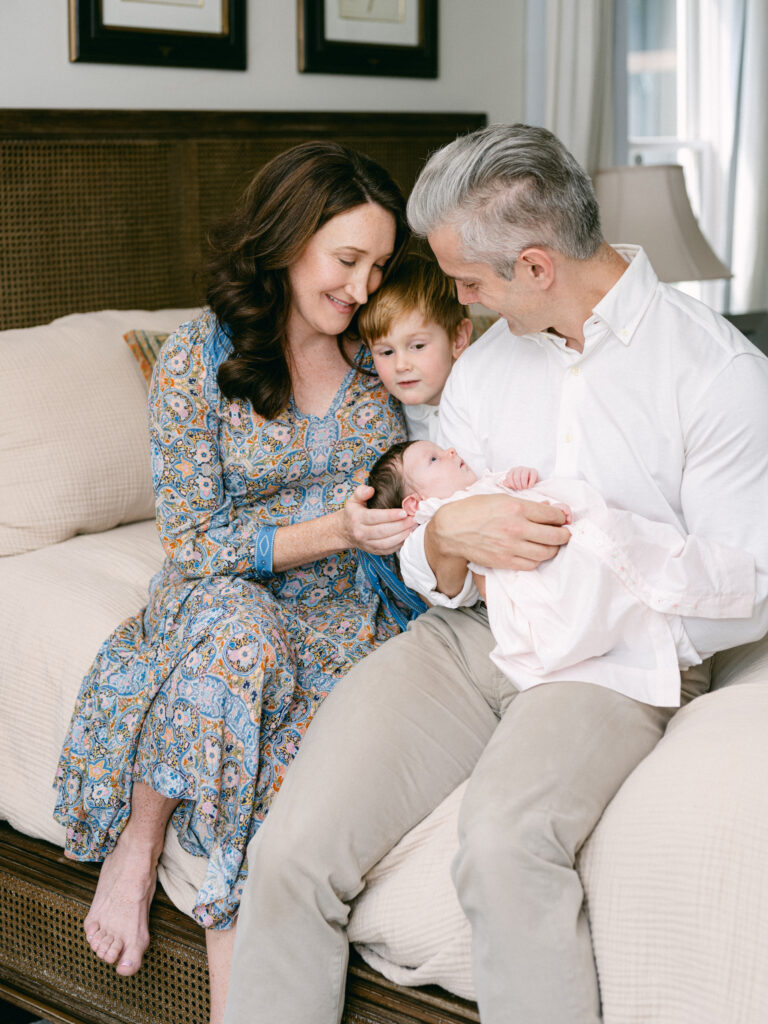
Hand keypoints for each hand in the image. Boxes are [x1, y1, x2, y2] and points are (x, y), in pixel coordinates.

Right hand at [341, 484, 413, 555]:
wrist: (345, 531)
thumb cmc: (354, 512)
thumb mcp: (353, 499)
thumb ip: (361, 492)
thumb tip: (371, 490)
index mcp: (357, 518)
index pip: (375, 517)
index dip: (390, 515)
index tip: (404, 512)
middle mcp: (361, 533)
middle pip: (383, 531)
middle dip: (401, 525)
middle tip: (414, 519)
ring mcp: (367, 544)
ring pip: (387, 542)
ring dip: (402, 535)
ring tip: (414, 527)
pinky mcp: (373, 551)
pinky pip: (388, 550)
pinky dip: (400, 544)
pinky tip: (408, 535)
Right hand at [425, 493, 570, 594]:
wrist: (452, 529)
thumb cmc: (474, 510)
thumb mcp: (501, 498)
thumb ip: (525, 504)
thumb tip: (547, 509)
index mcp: (517, 508)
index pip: (552, 515)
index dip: (561, 517)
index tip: (562, 519)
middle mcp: (517, 528)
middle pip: (555, 536)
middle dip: (564, 535)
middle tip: (564, 533)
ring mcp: (511, 547)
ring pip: (547, 553)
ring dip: (554, 549)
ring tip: (551, 544)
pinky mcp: (505, 562)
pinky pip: (531, 564)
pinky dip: (538, 559)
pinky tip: (535, 553)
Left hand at [502, 465, 538, 489]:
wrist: (531, 481)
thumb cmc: (521, 483)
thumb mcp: (514, 483)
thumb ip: (508, 483)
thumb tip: (502, 483)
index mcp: (512, 470)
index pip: (509, 476)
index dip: (511, 484)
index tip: (514, 488)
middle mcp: (519, 468)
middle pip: (516, 477)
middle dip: (518, 485)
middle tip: (520, 489)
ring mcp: (526, 468)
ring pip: (523, 477)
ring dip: (524, 485)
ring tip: (525, 488)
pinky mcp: (533, 471)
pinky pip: (532, 476)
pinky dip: (531, 483)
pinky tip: (530, 486)